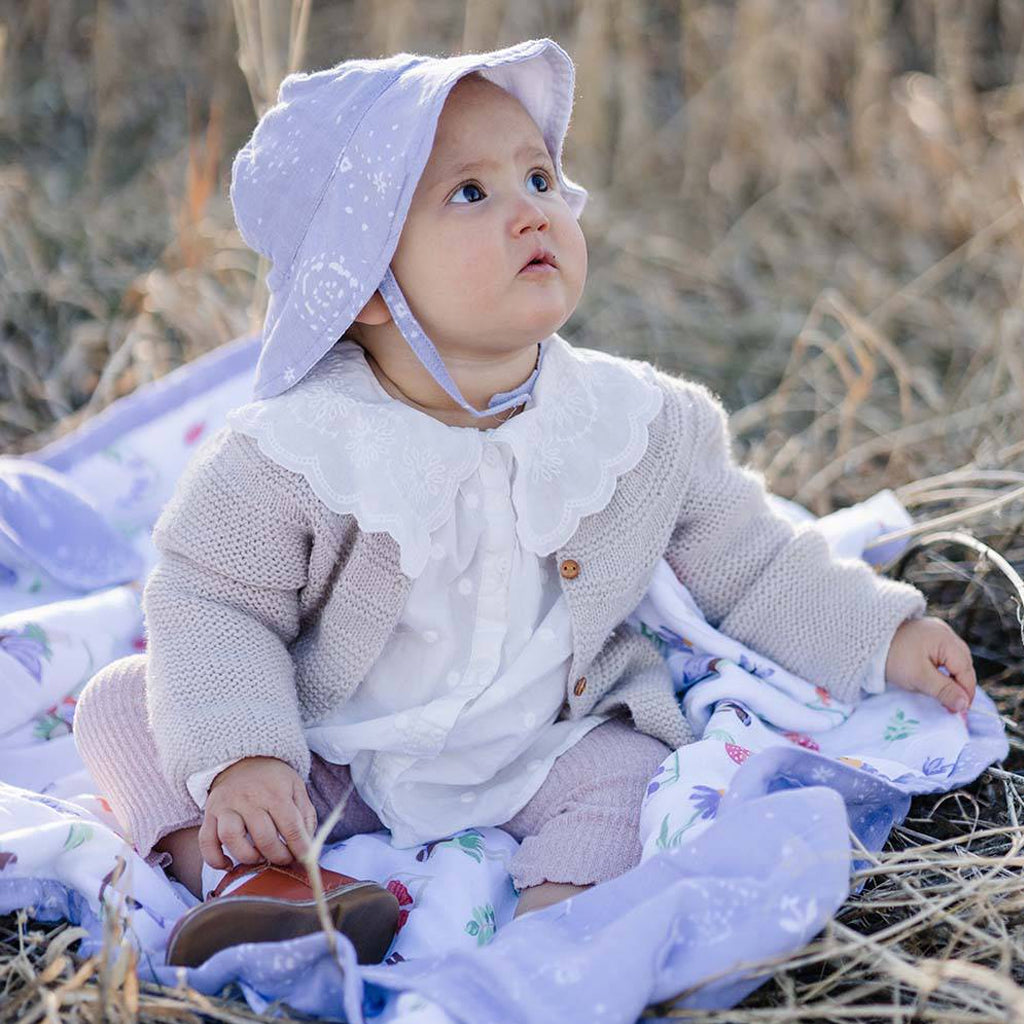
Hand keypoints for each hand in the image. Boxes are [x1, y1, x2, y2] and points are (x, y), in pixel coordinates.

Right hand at [199, 756, 317, 869]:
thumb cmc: (273, 779)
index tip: (305, 859)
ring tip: (259, 858)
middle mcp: (249, 799)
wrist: (244, 759)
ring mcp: (226, 806)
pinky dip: (214, 859)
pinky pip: (206, 842)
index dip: (300, 848)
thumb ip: (305, 815)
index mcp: (275, 792)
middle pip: (263, 837)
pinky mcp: (209, 815)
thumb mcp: (296, 788)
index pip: (291, 827)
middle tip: (283, 859)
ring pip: (231, 838)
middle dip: (277, 856)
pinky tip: (229, 865)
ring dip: (248, 856)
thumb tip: (307, 847)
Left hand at [884, 617, 976, 712]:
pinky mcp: (923, 635)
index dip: (965, 693)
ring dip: (949, 677)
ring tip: (941, 695)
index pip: (965, 671)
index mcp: (946, 640)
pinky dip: (939, 668)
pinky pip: (940, 654)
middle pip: (961, 664)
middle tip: (950, 706)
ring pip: (951, 660)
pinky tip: (932, 678)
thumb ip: (943, 691)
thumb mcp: (918, 677)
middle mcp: (944, 632)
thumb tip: (964, 705)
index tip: (959, 712)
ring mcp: (934, 632)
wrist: (862, 638)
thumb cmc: (891, 657)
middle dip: (958, 685)